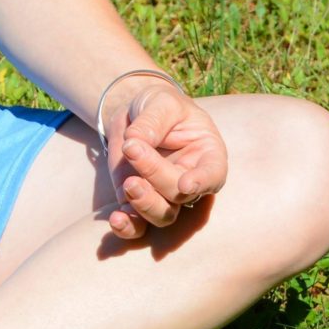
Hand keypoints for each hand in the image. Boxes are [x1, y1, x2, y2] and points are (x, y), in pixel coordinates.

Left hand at [104, 84, 227, 240]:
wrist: (135, 115)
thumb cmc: (160, 106)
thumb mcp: (161, 102)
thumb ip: (153, 120)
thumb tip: (135, 142)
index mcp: (207, 155)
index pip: (213, 174)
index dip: (202, 182)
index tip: (185, 185)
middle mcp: (190, 181)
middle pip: (180, 193)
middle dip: (155, 174)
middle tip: (132, 148)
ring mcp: (164, 195)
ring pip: (162, 215)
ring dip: (144, 204)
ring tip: (128, 184)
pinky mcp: (139, 202)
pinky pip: (137, 225)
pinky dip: (127, 227)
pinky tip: (115, 220)